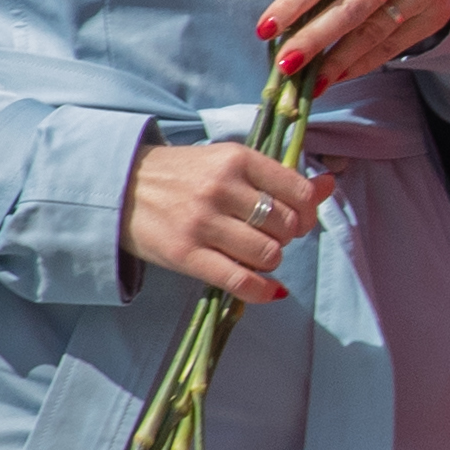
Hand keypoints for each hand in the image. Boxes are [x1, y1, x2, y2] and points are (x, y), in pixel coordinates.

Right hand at [126, 138, 332, 302]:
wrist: (120, 188)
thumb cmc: (182, 175)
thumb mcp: (228, 162)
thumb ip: (277, 176)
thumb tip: (329, 185)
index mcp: (237, 158)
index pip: (300, 192)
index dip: (307, 212)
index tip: (295, 217)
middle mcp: (222, 188)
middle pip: (287, 226)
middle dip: (286, 237)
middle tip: (267, 235)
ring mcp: (203, 222)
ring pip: (269, 254)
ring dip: (270, 260)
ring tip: (252, 253)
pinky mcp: (186, 254)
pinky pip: (241, 281)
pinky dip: (262, 290)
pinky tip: (267, 288)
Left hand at [260, 0, 449, 95]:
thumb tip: (290, 20)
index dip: (294, 3)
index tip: (266, 29)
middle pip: (351, 9)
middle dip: (313, 39)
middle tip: (285, 65)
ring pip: (373, 33)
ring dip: (336, 61)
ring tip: (309, 82)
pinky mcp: (436, 15)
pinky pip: (392, 46)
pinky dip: (361, 64)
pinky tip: (338, 76)